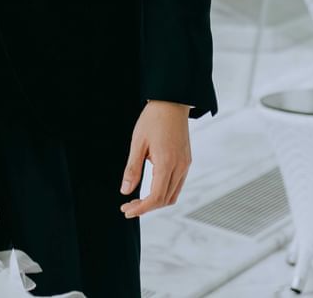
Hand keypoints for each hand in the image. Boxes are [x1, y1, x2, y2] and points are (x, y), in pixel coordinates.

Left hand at [120, 99, 191, 218]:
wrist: (172, 102)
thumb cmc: (153, 119)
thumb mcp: (137, 143)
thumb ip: (132, 169)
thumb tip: (126, 191)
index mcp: (167, 163)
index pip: (156, 197)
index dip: (141, 208)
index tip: (127, 210)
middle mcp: (180, 167)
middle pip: (165, 200)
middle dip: (146, 207)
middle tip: (128, 206)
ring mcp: (185, 165)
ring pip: (173, 195)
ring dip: (156, 201)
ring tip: (138, 200)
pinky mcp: (186, 161)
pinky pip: (177, 184)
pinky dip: (164, 192)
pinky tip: (151, 188)